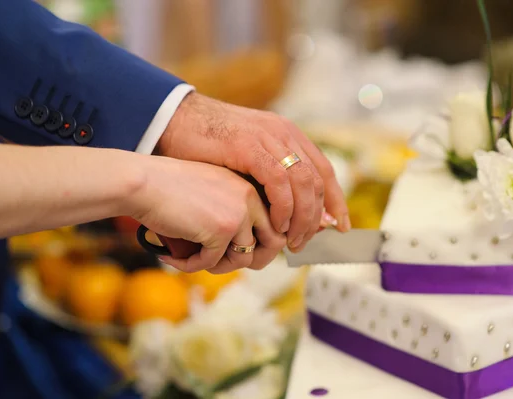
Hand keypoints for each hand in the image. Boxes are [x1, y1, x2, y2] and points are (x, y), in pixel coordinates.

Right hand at [127, 156, 285, 273]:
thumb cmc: (166, 188)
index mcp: (249, 188)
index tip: (238, 253)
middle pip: (273, 243)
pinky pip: (212, 262)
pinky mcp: (221, 230)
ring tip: (193, 260)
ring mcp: (238, 214)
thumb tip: (244, 253)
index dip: (261, 245)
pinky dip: (190, 266)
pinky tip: (171, 257)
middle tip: (222, 264)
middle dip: (252, 261)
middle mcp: (249, 199)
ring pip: (243, 259)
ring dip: (218, 267)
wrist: (142, 182)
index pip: (274, 224)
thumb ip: (229, 214)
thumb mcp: (208, 195)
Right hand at [157, 92, 350, 251]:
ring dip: (303, 217)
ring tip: (293, 240)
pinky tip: (277, 224)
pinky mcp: (250, 146)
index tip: (339, 227)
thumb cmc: (205, 148)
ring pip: (303, 183)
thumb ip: (270, 182)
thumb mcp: (246, 161)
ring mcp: (268, 137)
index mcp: (286, 134)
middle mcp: (283, 132)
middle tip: (307, 241)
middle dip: (318, 216)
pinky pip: (279, 182)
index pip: (323, 170)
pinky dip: (283, 207)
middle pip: (317, 180)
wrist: (173, 122)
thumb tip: (290, 213)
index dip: (335, 201)